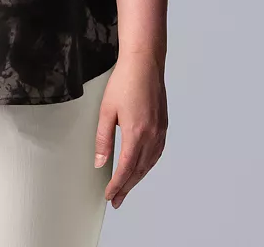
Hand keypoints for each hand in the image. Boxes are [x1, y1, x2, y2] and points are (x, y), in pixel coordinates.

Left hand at [94, 49, 168, 208]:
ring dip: (137, 178)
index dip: (117, 185)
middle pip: (138, 170)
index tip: (110, 196)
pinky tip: (142, 167)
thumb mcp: (106, 111)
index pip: (125, 169)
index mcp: (136, 134)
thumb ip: (103, 138)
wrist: (144, 63)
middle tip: (117, 199)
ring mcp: (159, 131)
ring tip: (127, 187)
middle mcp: (151, 136)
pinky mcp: (163, 125)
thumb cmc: (124, 82)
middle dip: (127, 187)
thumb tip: (100, 161)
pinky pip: (156, 153)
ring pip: (149, 164)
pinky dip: (148, 164)